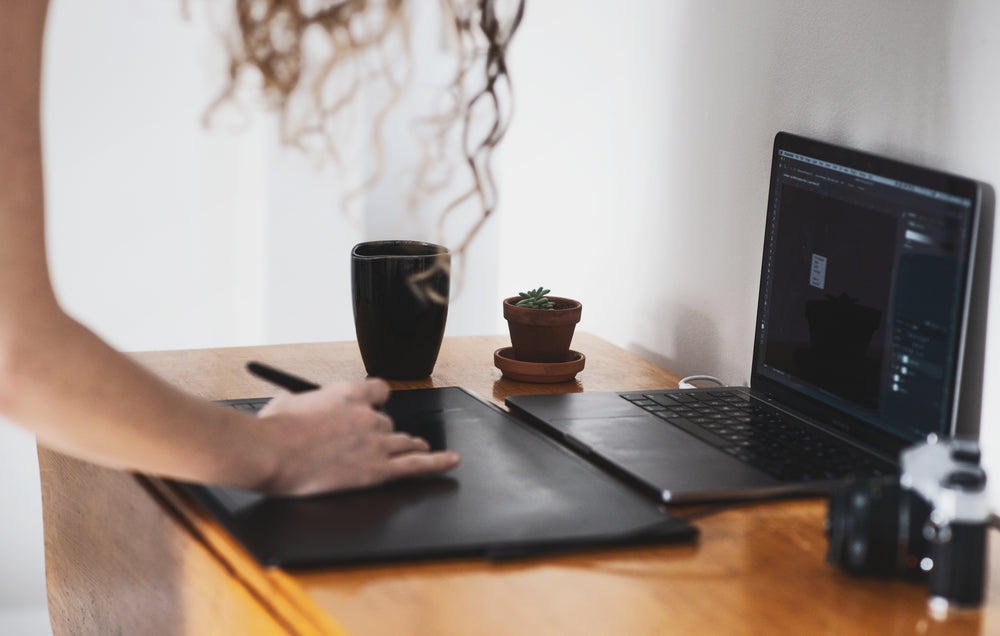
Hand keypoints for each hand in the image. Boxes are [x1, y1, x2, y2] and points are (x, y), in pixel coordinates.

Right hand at [252, 378, 459, 495]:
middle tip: (371, 442)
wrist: (268, 452)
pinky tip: (449, 462)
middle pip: (389, 421)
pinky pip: (415, 465)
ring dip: (410, 444)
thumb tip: (297, 404)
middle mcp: (368, 414)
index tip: (377, 405)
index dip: (378, 401)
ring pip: (405, 441)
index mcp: (348, 392)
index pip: (380, 391)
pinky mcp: (377, 469)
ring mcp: (376, 441)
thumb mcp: (286, 401)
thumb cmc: (272, 430)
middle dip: (382, 432)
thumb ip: (303, 401)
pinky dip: (436, 463)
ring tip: (419, 447)